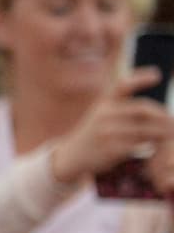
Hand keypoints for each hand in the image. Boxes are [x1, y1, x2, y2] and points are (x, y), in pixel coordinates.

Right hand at [51, 69, 173, 186]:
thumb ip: (123, 107)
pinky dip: (150, 146)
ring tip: (170, 134)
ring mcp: (107, 132)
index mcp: (104, 103)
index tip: (157, 75)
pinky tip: (156, 146)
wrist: (69, 156)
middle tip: (173, 121)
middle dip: (162, 115)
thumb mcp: (100, 114)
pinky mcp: (110, 149)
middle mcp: (105, 115)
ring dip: (161, 132)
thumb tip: (158, 112)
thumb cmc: (92, 134)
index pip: (123, 85)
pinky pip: (138, 145)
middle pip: (142, 109)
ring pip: (144, 129)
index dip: (140, 78)